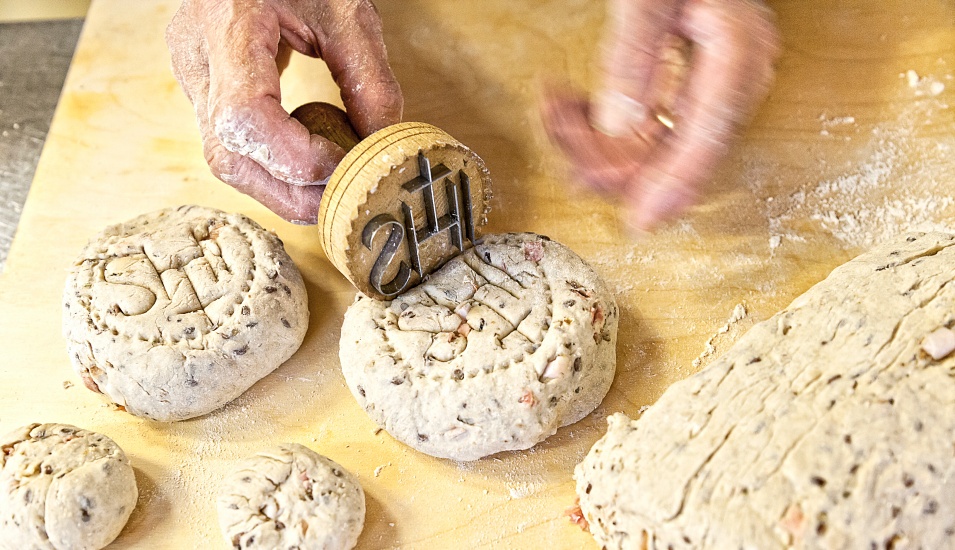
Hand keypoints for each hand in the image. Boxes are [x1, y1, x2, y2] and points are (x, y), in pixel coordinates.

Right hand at [166, 0, 402, 223]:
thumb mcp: (346, 11)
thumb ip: (368, 78)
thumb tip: (382, 145)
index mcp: (227, 24)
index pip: (243, 117)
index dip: (296, 157)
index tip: (344, 163)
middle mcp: (197, 57)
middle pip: (229, 155)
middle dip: (290, 191)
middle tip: (344, 196)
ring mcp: (194, 75)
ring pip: (226, 160)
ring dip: (281, 188)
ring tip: (330, 187)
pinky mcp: (204, 87)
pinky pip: (233, 145)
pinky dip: (273, 166)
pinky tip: (309, 163)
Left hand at [542, 0, 779, 231]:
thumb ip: (634, 55)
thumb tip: (618, 125)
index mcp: (737, 53)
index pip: (707, 136)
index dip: (673, 187)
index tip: (642, 222)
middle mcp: (732, 74)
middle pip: (676, 146)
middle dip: (615, 157)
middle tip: (565, 147)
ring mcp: (711, 78)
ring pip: (655, 139)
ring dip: (600, 140)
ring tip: (555, 113)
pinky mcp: (687, 78)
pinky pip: (648, 119)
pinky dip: (606, 123)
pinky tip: (571, 110)